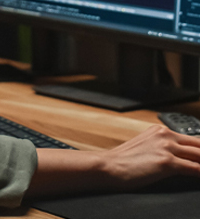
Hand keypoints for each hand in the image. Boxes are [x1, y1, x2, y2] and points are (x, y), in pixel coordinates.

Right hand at [26, 125, 199, 198]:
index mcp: (159, 130)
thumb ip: (163, 148)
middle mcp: (164, 135)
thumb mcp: (145, 148)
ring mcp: (166, 147)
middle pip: (199, 144)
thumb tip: (181, 159)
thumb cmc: (123, 161)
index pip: (192, 139)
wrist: (108, 167)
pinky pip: (195, 169)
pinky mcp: (167, 163)